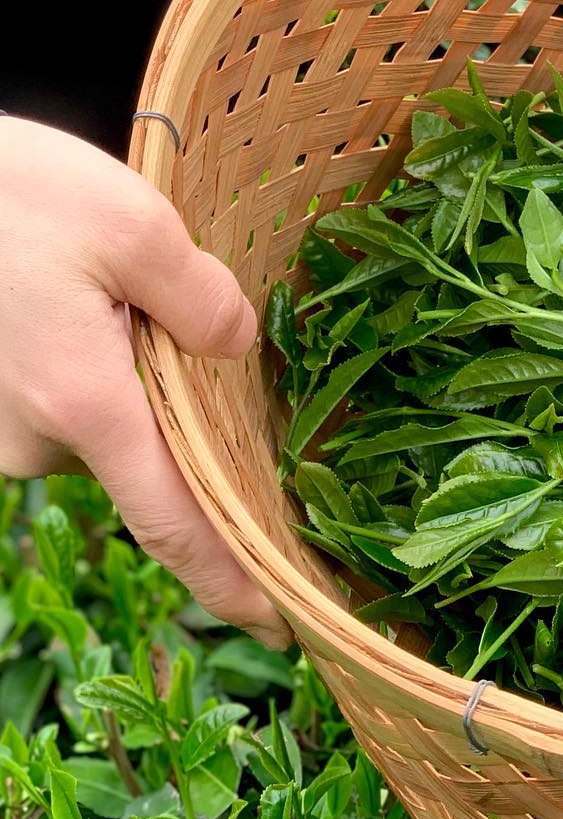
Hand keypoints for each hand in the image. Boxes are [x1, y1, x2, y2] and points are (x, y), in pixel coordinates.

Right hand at [0, 117, 290, 648]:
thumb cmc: (6, 193)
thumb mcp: (132, 224)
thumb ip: (202, 298)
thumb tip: (235, 345)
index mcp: (86, 405)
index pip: (174, 520)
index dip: (229, 577)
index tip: (279, 625)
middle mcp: (35, 437)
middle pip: (149, 455)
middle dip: (184, 413)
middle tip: (193, 337)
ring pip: (102, 420)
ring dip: (129, 372)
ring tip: (119, 292)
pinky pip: (59, 400)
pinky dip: (92, 364)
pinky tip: (82, 298)